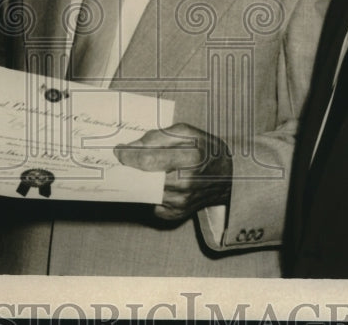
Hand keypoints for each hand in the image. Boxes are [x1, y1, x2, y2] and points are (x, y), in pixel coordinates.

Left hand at [114, 123, 232, 220]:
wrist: (228, 178)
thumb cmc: (206, 150)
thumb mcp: (188, 132)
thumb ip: (159, 136)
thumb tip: (133, 146)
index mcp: (190, 158)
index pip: (148, 160)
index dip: (129, 155)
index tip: (119, 151)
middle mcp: (184, 185)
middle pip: (143, 178)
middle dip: (131, 168)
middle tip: (123, 160)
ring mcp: (179, 203)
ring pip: (144, 191)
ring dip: (139, 180)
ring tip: (139, 169)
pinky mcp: (174, 215)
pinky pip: (150, 202)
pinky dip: (148, 192)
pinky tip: (154, 183)